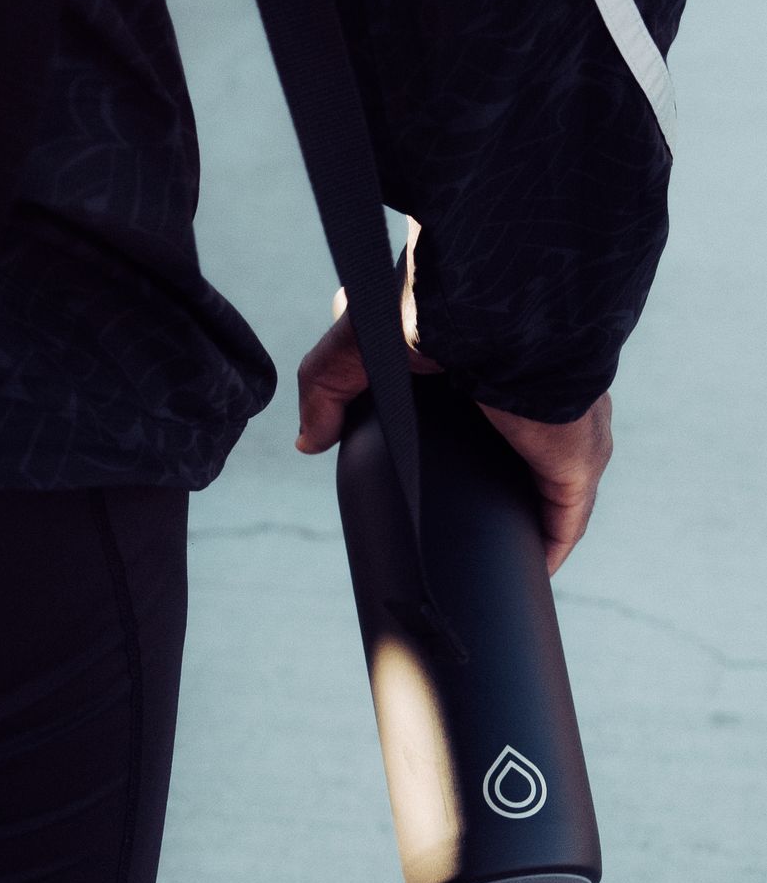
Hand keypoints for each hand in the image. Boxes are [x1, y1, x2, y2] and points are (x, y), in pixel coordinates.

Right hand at [296, 214, 612, 575]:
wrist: (489, 307)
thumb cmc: (431, 306)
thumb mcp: (359, 347)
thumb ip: (328, 389)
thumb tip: (306, 440)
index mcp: (492, 364)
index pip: (481, 416)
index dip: (459, 451)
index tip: (433, 482)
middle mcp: (535, 398)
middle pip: (517, 461)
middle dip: (492, 496)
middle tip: (456, 536)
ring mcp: (564, 431)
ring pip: (544, 493)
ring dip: (522, 526)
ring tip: (489, 565)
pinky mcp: (576, 461)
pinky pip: (565, 520)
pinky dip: (545, 549)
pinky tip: (525, 577)